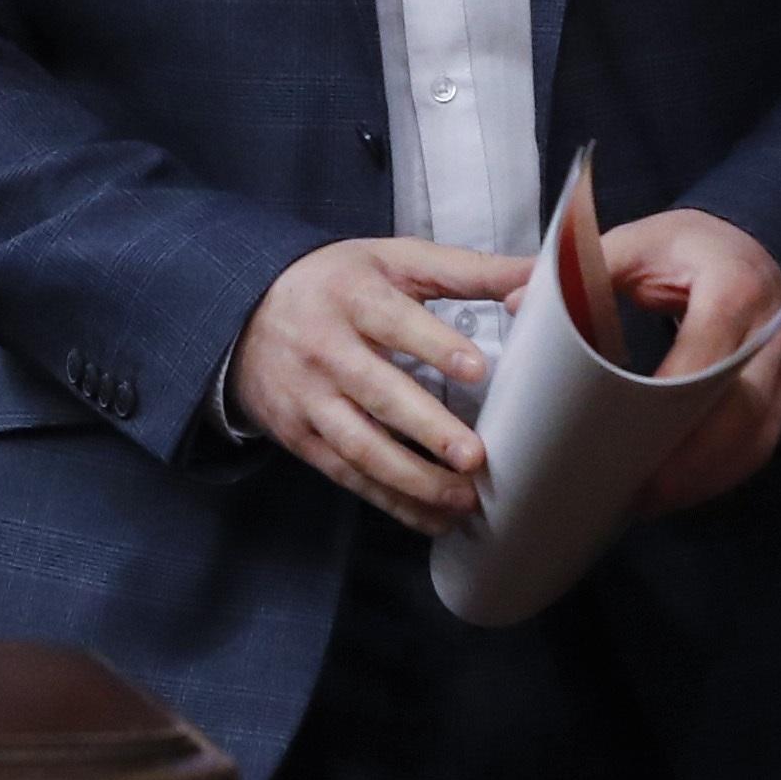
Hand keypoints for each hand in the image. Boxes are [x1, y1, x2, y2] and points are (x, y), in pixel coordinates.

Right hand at [234, 237, 533, 536]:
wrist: (242, 310)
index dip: (433, 344)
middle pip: (376, 391)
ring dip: (412, 479)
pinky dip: (390, 501)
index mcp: (352, 296)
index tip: (475, 369)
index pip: (393, 321)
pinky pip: (347, 474)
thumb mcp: (393, 261)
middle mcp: (324, 346)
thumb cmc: (338, 284)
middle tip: (474, 457)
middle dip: (426, 427)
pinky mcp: (299, 435)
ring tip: (462, 499)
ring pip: (359, 444)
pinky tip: (431, 518)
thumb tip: (538, 277)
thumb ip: (468, 270)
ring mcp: (308, 396)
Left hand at [602, 210, 780, 514]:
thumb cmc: (686, 247)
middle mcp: (773, 335)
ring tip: (653, 500)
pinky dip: (722, 472)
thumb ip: (582, 272)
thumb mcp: (637, 243)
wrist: (749, 244)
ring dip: (707, 477)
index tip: (634, 442)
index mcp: (734, 291)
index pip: (707, 358)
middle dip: (695, 463)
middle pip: (742, 413)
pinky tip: (681, 489)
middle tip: (641, 494)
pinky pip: (761, 444)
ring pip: (757, 439)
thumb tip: (517, 303)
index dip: (673, 407)